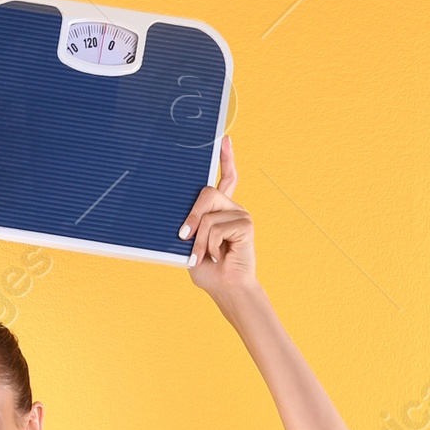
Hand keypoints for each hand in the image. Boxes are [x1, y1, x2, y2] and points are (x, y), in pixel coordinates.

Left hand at [179, 134, 255, 291]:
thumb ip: (190, 224)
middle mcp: (234, 208)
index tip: (224, 140)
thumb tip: (182, 218)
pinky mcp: (246, 225)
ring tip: (204, 256)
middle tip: (183, 236)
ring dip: (199, 241)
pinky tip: (219, 256)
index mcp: (222, 210)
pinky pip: (216, 228)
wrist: (225, 288)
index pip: (227, 178)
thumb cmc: (208, 269)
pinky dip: (209, 246)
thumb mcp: (191, 243)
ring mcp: (241, 215)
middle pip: (207, 193)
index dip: (226, 158)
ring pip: (208, 215)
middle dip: (191, 217)